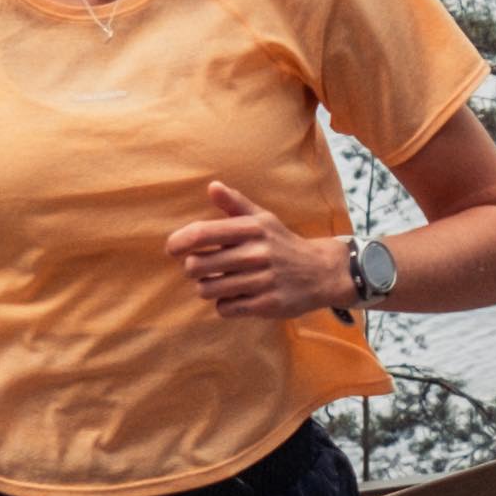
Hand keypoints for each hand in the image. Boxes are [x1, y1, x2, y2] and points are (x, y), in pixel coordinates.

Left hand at [167, 180, 354, 319]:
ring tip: (218, 282)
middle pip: (197, 266)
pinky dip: (224, 304)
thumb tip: (212, 186)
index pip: (201, 234)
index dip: (179, 242)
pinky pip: (225, 308)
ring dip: (207, 288)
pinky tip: (235, 296)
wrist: (321, 272)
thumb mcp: (263, 219)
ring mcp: (261, 281)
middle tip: (201, 267)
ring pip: (208, 290)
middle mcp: (256, 254)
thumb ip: (235, 204)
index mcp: (251, 229)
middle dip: (193, 268)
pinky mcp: (266, 305)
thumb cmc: (282, 243)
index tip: (173, 248)